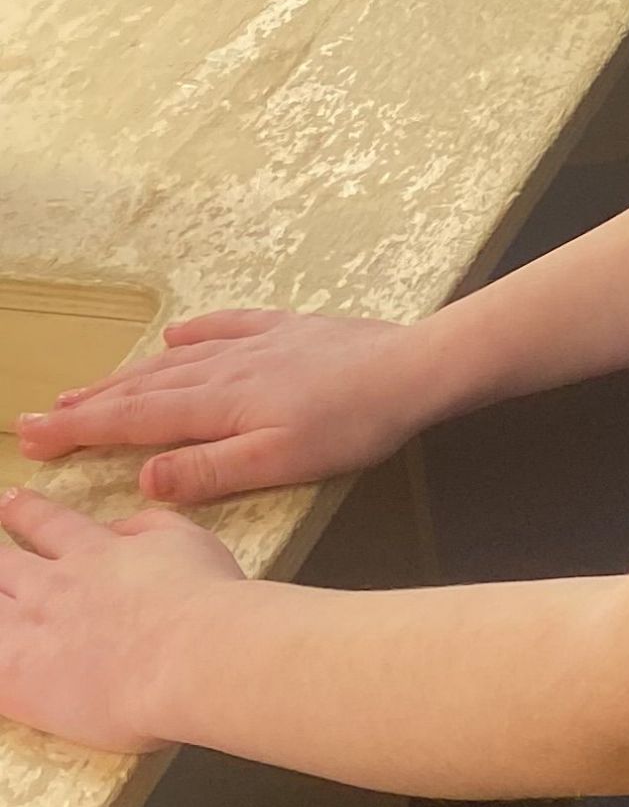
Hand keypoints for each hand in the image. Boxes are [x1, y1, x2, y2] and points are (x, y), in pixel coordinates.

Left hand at [0, 488, 239, 754]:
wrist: (192, 654)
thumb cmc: (206, 598)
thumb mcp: (189, 539)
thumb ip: (148, 526)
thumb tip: (117, 526)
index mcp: (94, 552)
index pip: (49, 524)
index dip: (25, 511)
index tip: (9, 499)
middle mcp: (53, 585)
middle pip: (3, 563)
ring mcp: (30, 630)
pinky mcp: (17, 677)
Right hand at [16, 307, 444, 505]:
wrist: (414, 369)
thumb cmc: (352, 426)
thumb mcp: (279, 462)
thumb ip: (209, 471)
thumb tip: (140, 480)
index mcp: (219, 403)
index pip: (133, 421)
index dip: (79, 430)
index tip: (30, 437)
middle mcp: (226, 367)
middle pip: (142, 389)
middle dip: (86, 405)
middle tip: (35, 418)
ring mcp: (257, 343)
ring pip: (175, 360)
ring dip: (126, 375)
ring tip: (85, 387)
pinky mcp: (289, 330)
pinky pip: (227, 326)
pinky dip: (194, 332)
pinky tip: (175, 334)